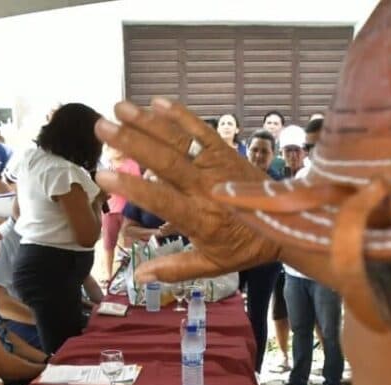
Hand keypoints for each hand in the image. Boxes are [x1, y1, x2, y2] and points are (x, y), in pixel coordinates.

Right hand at [95, 100, 281, 283]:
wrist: (289, 223)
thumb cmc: (245, 246)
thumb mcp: (211, 265)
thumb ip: (173, 269)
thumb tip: (138, 276)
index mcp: (200, 219)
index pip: (162, 200)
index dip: (133, 187)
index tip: (104, 175)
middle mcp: (207, 189)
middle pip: (166, 161)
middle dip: (132, 143)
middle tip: (101, 128)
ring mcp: (217, 167)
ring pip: (179, 141)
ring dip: (147, 122)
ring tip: (118, 108)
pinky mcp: (226, 152)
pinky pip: (202, 130)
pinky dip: (180, 115)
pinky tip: (156, 102)